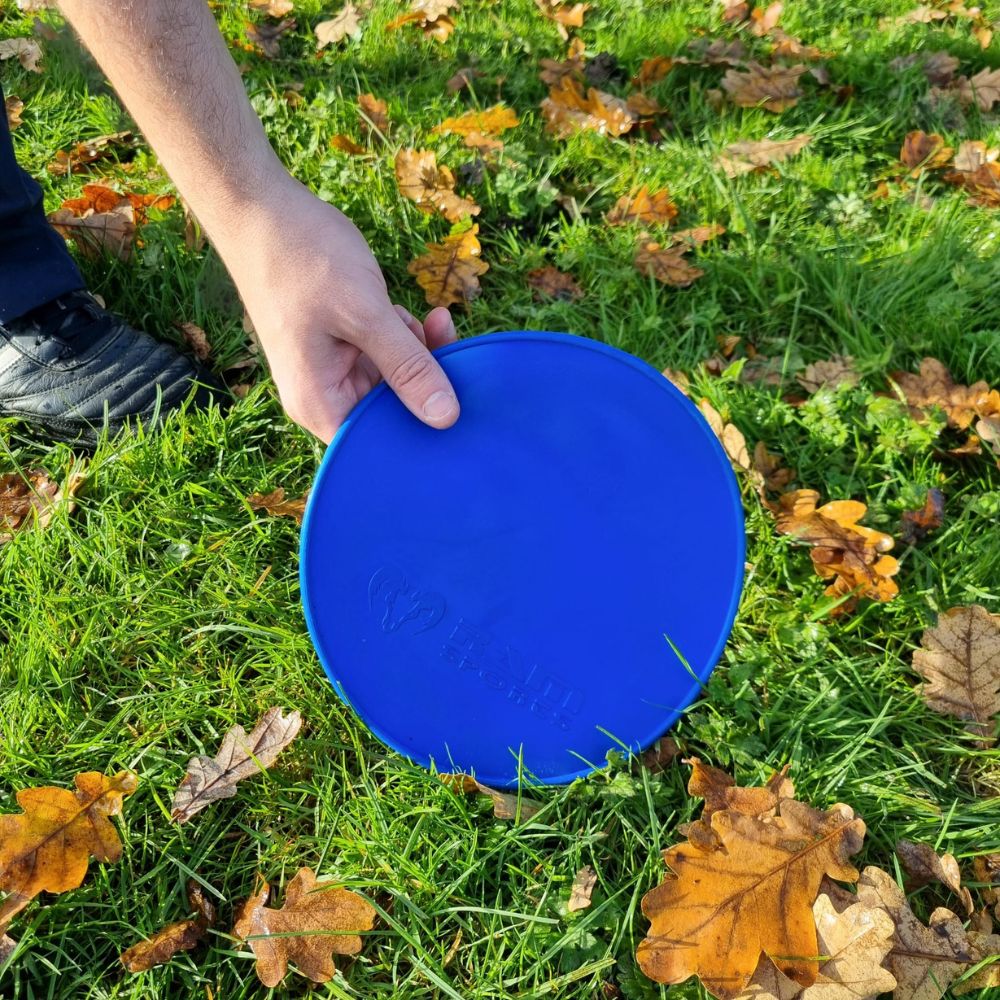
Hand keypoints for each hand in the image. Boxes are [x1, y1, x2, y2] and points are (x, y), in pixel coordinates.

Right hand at [218, 176, 460, 441]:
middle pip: (391, 413)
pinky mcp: (346, 346)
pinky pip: (388, 357)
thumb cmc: (303, 259)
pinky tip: (410, 314)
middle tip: (445, 339)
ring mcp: (335, 370)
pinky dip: (405, 337)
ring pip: (396, 382)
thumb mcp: (365, 314)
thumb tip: (447, 419)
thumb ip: (408, 366)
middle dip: (424, 381)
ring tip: (423, 319)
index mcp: (318, 403)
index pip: (376, 445)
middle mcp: (324, 396)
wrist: (263, 208)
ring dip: (418, 354)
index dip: (418, 432)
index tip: (457, 404)